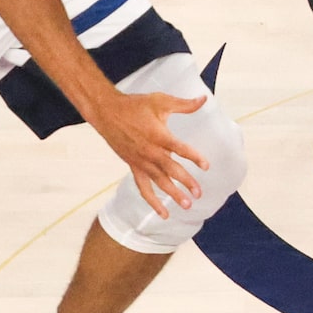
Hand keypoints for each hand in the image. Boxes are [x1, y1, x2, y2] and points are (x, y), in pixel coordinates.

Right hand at [90, 89, 209, 215]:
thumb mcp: (160, 101)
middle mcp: (150, 152)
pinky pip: (144, 188)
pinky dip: (153, 201)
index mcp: (158, 135)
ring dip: (172, 194)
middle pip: (171, 170)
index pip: (180, 149)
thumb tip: (203, 99)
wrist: (106, 113)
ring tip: (186, 205)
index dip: (194, 157)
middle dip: (186, 182)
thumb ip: (184, 105)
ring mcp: (141, 161)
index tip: (206, 166)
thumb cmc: (134, 105)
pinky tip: (163, 213)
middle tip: (199, 193)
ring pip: (159, 182)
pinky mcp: (133, 166)